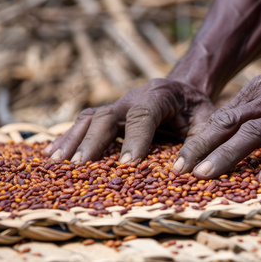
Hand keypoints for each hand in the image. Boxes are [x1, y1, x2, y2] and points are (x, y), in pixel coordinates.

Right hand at [43, 78, 214, 163]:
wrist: (183, 90)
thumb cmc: (196, 110)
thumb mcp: (207, 122)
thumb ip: (198, 143)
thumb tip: (181, 171)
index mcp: (159, 96)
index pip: (143, 115)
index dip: (134, 139)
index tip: (126, 165)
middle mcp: (133, 97)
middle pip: (107, 116)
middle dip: (93, 141)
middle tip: (81, 166)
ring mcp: (117, 105)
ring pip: (90, 119)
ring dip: (73, 140)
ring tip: (55, 163)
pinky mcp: (109, 114)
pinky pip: (84, 123)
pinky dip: (68, 138)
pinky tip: (52, 155)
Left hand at [172, 65, 260, 183]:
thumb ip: (250, 110)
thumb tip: (223, 129)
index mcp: (254, 94)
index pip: (219, 120)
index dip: (197, 141)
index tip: (178, 162)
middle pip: (226, 125)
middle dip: (199, 148)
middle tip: (178, 171)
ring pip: (251, 135)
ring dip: (226, 156)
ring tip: (205, 176)